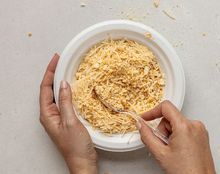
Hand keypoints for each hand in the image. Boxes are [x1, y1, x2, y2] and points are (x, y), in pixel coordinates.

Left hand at [39, 54, 97, 173]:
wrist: (83, 161)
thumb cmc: (76, 145)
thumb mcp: (70, 121)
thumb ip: (66, 102)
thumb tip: (63, 84)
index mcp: (47, 114)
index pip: (45, 88)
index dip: (49, 72)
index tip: (56, 60)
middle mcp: (50, 114)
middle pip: (48, 90)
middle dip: (53, 74)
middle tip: (60, 61)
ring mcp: (58, 116)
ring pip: (57, 94)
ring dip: (60, 81)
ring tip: (66, 69)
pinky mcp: (66, 118)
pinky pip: (64, 100)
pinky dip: (68, 91)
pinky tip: (73, 87)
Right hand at [137, 100, 215, 173]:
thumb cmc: (186, 172)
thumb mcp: (160, 153)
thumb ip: (147, 135)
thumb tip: (141, 125)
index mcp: (185, 126)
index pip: (165, 107)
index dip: (152, 112)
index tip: (145, 118)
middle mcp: (195, 125)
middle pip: (170, 118)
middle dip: (162, 130)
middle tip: (162, 145)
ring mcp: (200, 130)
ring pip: (176, 124)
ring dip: (169, 134)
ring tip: (171, 150)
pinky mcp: (201, 135)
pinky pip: (184, 129)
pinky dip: (177, 136)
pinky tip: (177, 150)